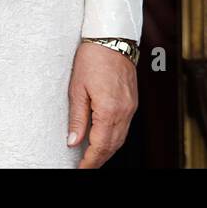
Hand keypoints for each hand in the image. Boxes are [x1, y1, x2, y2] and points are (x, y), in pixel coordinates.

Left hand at [67, 42, 136, 167]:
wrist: (112, 38)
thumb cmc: (93, 58)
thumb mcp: (77, 89)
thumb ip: (77, 118)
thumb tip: (73, 141)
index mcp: (109, 109)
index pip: (100, 146)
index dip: (89, 162)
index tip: (80, 169)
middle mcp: (124, 110)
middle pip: (113, 146)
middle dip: (99, 160)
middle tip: (84, 167)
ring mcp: (131, 106)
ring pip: (121, 138)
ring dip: (108, 151)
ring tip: (93, 157)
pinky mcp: (133, 100)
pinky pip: (126, 127)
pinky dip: (115, 138)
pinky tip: (105, 138)